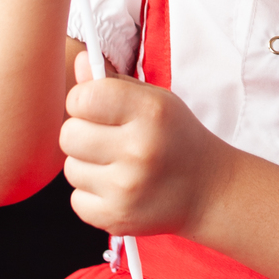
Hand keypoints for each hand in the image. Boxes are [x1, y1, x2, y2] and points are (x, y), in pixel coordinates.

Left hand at [60, 51, 227, 236]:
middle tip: (107, 138)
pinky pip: (76, 200)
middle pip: (69, 135)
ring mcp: (127, 188)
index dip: (83, 101)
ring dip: (87, 166)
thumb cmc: (176, 138)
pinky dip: (92, 195)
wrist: (209, 191)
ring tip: (117, 165)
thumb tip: (78, 60)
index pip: (82, 98)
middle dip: (82, 134)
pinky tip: (118, 188)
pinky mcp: (117, 218)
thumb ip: (113, 82)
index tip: (97, 107)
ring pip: (70, 169)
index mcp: (150, 112)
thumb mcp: (155, 100)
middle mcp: (139, 150)